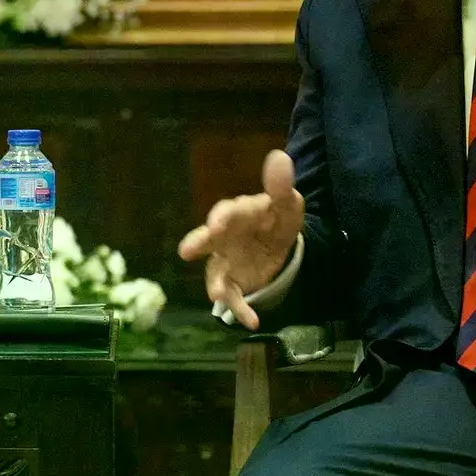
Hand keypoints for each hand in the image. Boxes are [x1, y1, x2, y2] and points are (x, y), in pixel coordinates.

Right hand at [178, 149, 304, 330]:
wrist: (278, 245)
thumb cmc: (276, 220)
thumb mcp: (287, 203)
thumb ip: (281, 185)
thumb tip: (279, 156)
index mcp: (240, 213)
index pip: (229, 212)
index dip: (222, 217)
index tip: (217, 223)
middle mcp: (225, 236)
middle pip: (209, 238)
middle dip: (200, 243)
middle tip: (188, 250)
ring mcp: (225, 260)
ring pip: (215, 271)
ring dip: (215, 283)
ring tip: (215, 295)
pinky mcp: (232, 281)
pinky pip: (232, 296)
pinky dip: (240, 308)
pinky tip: (252, 320)